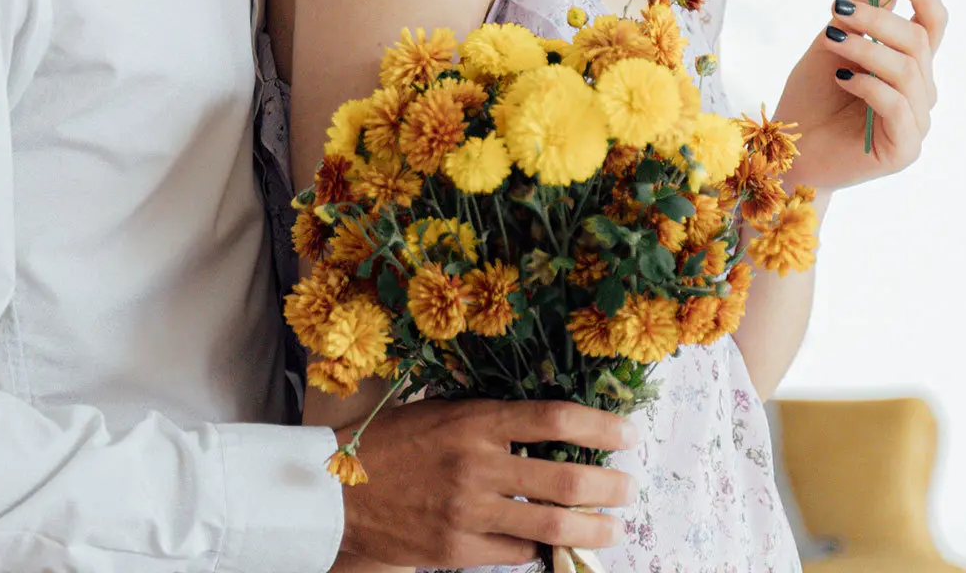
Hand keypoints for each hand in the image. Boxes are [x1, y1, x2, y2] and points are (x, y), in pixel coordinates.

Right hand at [333, 397, 636, 569]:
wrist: (337, 490)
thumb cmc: (392, 441)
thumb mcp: (441, 411)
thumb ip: (491, 421)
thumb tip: (548, 428)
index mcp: (474, 420)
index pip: (553, 418)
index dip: (600, 424)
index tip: (629, 433)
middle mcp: (477, 464)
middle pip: (566, 478)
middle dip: (610, 486)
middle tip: (629, 487)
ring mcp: (469, 512)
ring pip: (551, 526)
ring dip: (593, 528)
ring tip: (613, 527)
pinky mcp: (457, 550)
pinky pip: (516, 554)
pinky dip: (541, 550)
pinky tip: (554, 546)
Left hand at [773, 0, 946, 189]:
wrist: (790, 147)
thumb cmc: (810, 97)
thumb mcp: (827, 48)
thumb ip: (853, 22)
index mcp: (907, 64)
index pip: (933, 25)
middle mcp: (919, 91)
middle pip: (918, 42)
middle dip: (877, 19)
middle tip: (837, 7)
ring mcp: (916, 121)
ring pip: (906, 70)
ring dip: (865, 48)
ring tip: (831, 40)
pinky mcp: (905, 148)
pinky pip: (897, 106)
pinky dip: (868, 85)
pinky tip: (841, 78)